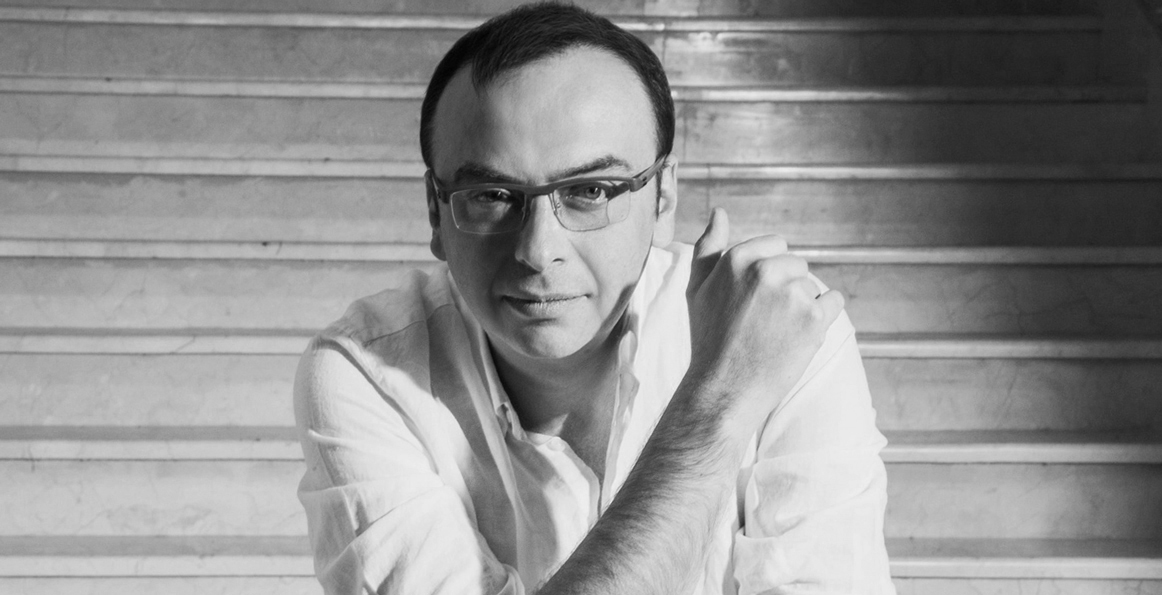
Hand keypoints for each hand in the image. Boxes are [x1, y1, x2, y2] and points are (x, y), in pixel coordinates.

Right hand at [684, 208, 844, 436]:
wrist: (725, 389)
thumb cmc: (709, 339)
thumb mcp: (697, 288)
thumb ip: (709, 247)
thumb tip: (719, 213)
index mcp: (737, 258)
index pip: (775, 245)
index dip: (768, 274)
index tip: (755, 301)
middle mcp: (765, 270)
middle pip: (797, 264)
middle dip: (786, 288)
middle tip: (764, 321)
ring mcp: (792, 294)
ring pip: (813, 285)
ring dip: (802, 305)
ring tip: (777, 332)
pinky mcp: (814, 318)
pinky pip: (833, 302)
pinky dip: (823, 317)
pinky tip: (798, 336)